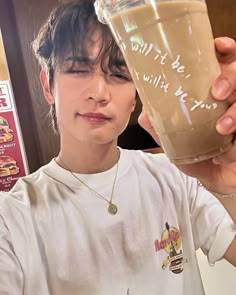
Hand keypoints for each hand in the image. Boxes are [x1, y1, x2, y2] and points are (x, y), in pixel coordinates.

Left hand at [138, 37, 235, 192]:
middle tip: (217, 92)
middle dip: (231, 78)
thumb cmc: (195, 150)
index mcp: (212, 92)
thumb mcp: (171, 138)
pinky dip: (235, 145)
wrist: (212, 176)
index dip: (225, 50)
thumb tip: (144, 111)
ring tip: (222, 128)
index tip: (218, 46)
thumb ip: (157, 124)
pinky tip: (223, 153)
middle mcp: (232, 99)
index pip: (223, 63)